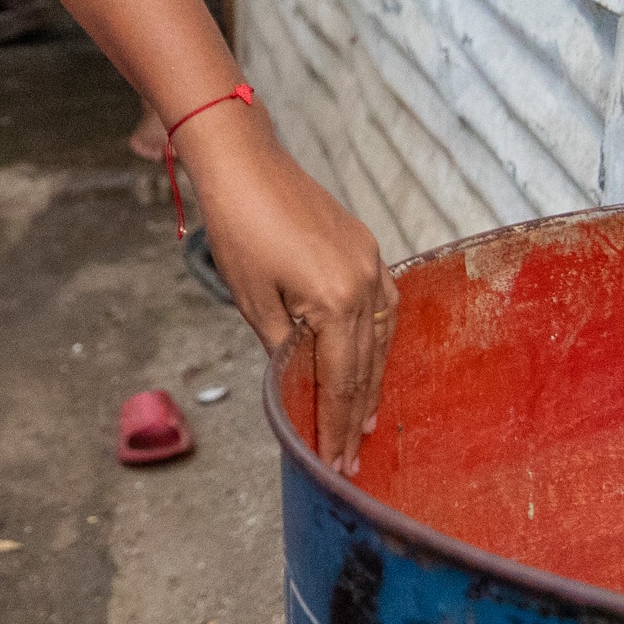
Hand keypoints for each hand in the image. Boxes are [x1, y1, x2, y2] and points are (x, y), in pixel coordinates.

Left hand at [181, 98, 395, 469]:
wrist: (246, 164)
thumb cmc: (239, 228)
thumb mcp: (253, 301)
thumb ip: (284, 349)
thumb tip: (299, 382)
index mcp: (335, 300)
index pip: (341, 379)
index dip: (336, 423)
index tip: (335, 459)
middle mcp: (363, 283)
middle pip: (366, 364)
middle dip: (356, 412)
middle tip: (350, 454)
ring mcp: (370, 262)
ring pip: (381, 336)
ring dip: (373, 379)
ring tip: (365, 418)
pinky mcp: (366, 247)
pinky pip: (384, 303)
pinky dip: (380, 336)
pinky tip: (373, 356)